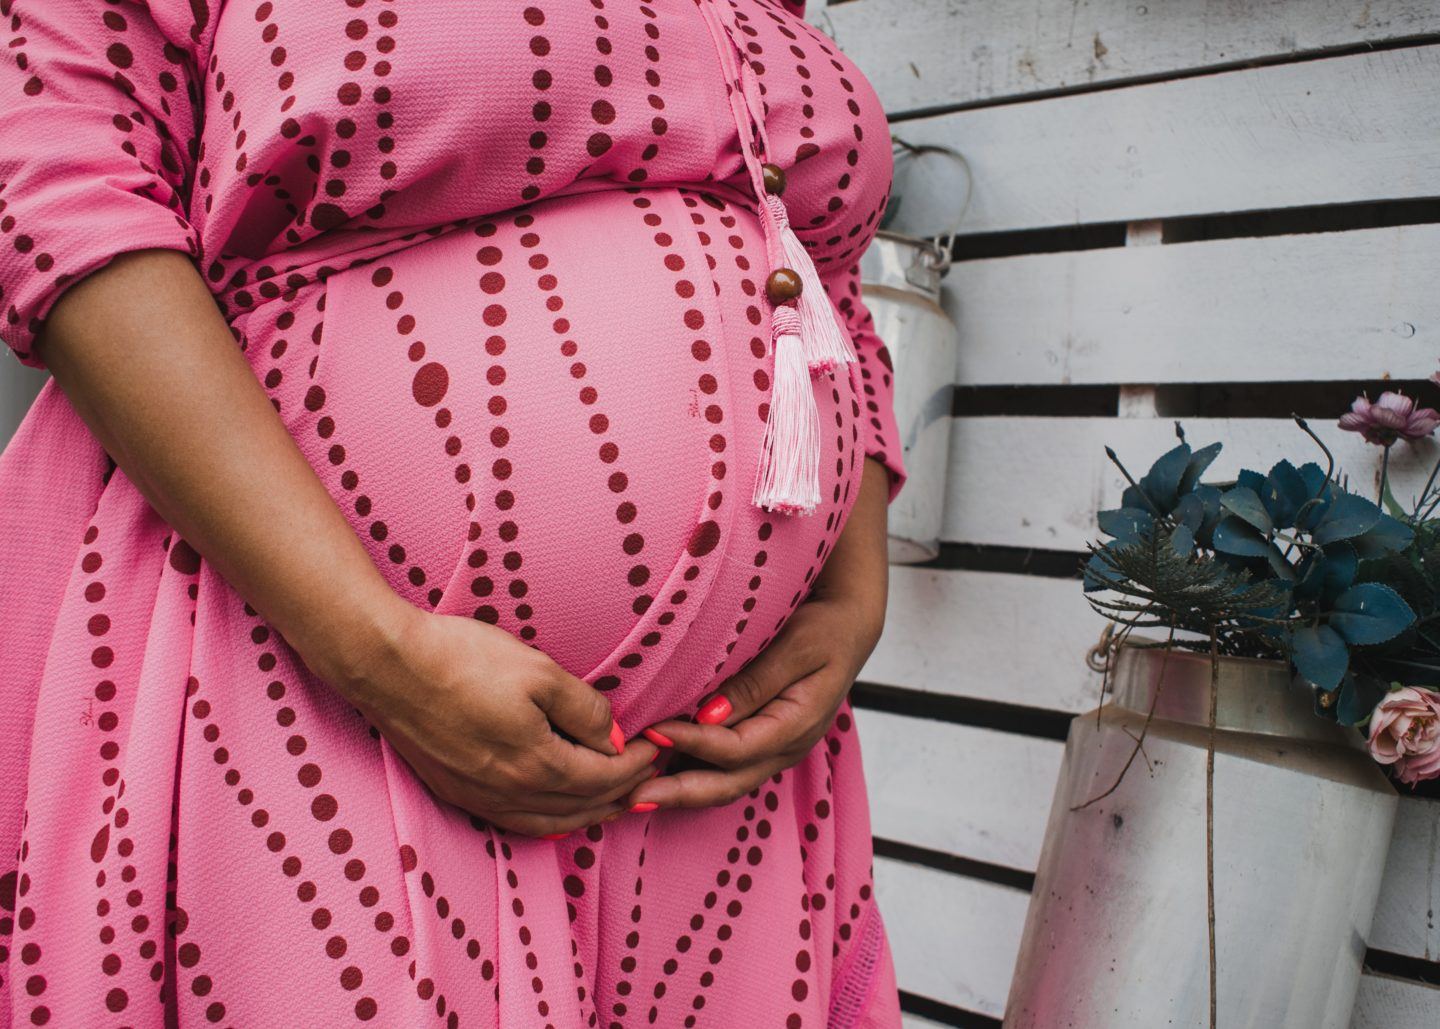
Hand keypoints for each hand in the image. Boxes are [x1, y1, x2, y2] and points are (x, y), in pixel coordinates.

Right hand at [317, 596, 659, 836]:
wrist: (387, 666)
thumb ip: (584, 709)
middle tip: (647, 775)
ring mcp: (479, 798)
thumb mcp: (538, 670)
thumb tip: (612, 737)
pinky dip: (549, 822)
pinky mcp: (456, 793)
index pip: (604, 777)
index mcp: (537, 765)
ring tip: (614, 799)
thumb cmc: (463, 659)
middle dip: (621, 792)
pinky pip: (515, 822)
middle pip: (582, 807)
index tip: (655, 745)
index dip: (637, 763)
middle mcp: (509, 794)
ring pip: (550, 823)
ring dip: (589, 813)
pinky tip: (557, 812)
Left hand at [625, 457, 890, 810]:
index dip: (692, 744)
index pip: (736, 748)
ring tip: (633, 793)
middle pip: (727, 784)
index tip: (653, 730)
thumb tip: (710, 715)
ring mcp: (774, 750)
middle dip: (677, 792)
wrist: (849, 627)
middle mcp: (785, 748)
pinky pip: (725, 770)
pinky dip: (691, 774)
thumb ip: (756, 682)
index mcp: (797, 726)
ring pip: (724, 784)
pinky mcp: (761, 742)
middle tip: (629, 794)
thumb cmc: (823, 629)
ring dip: (680, 790)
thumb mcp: (797, 647)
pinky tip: (658, 772)